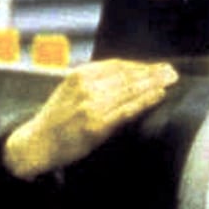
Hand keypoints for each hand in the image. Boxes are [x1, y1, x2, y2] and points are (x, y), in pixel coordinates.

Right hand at [2, 60, 177, 177]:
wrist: (36, 143)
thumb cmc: (56, 118)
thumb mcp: (69, 90)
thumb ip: (93, 80)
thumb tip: (126, 73)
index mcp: (80, 75)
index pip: (118, 65)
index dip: (140, 66)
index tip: (157, 66)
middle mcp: (87, 87)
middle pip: (127, 76)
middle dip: (152, 72)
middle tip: (171, 70)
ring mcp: (92, 106)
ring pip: (130, 91)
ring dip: (154, 83)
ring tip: (170, 80)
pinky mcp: (97, 126)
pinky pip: (127, 110)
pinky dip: (145, 101)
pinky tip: (159, 95)